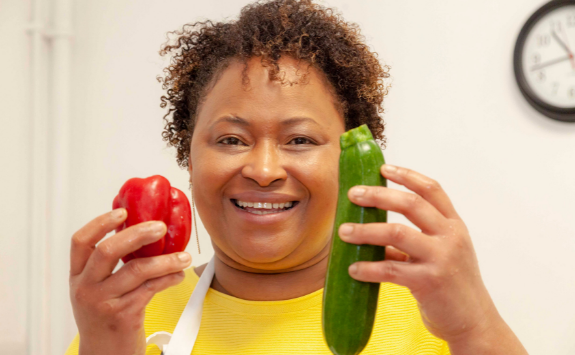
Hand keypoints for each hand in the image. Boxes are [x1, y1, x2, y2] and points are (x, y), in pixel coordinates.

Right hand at [69, 208, 191, 354]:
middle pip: (108, 250)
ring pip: (138, 270)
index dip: (100, 223)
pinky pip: (151, 289)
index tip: (123, 211)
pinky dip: (169, 278)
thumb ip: (110, 265)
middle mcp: (86, 287)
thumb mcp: (98, 288)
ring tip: (183, 256)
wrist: (104, 354)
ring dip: (166, 260)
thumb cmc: (105, 317)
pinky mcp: (123, 315)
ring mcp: (103, 302)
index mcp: (78, 275)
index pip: (80, 242)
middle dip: (138, 234)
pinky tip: (179, 274)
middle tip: (160, 227)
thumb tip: (139, 231)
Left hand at [338, 164, 499, 343]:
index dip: (407, 175)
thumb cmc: (453, 286)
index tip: (382, 168)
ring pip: (396, 233)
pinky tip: (353, 269)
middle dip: (378, 195)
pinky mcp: (429, 282)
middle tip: (353, 194)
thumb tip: (372, 233)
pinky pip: (390, 269)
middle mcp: (451, 237)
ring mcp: (441, 258)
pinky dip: (368, 267)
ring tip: (343, 232)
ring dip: (365, 231)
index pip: (431, 190)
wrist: (475, 323)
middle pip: (411, 204)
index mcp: (454, 225)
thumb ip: (411, 242)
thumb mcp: (440, 256)